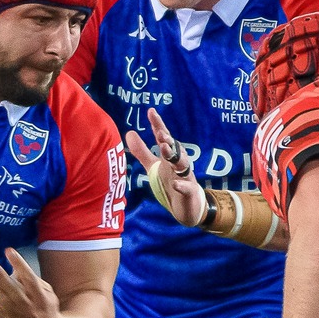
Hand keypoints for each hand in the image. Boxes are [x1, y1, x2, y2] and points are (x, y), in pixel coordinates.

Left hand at [0, 248, 60, 317]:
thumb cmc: (46, 309)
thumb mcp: (46, 293)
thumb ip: (33, 280)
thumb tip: (15, 267)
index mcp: (41, 297)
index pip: (29, 277)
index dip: (19, 263)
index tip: (9, 251)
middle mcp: (30, 307)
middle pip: (13, 288)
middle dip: (0, 274)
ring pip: (2, 300)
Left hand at [124, 109, 207, 228]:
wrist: (187, 206)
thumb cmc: (170, 181)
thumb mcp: (153, 165)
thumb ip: (142, 151)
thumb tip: (129, 132)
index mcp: (168, 156)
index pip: (163, 137)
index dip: (158, 125)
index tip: (151, 111)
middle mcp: (178, 163)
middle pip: (174, 148)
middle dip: (168, 140)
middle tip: (160, 133)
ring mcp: (185, 176)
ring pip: (182, 164)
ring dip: (175, 156)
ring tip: (165, 149)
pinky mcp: (189, 191)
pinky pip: (186, 187)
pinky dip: (181, 185)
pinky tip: (175, 183)